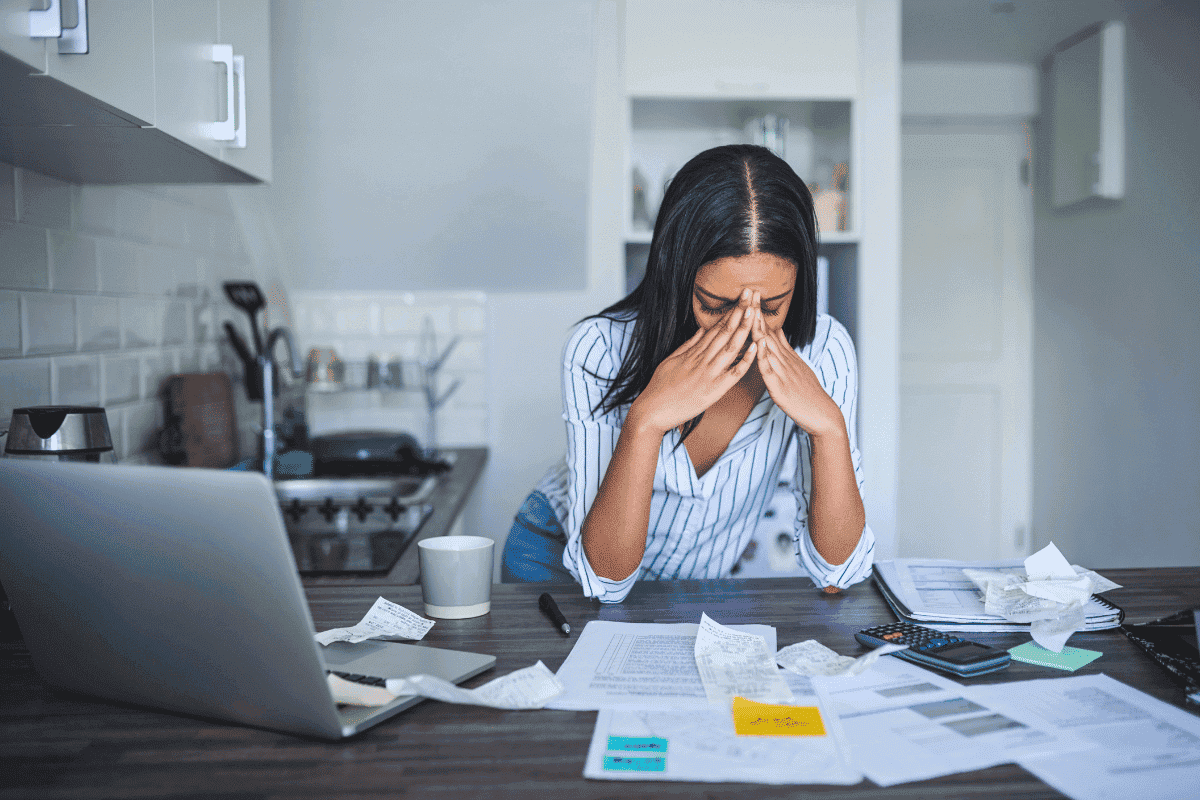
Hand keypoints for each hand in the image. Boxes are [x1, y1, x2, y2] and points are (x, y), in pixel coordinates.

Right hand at [629, 289, 757, 434]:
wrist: (652, 410)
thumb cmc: (660, 387)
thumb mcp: (671, 360)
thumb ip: (688, 345)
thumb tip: (701, 329)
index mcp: (694, 352)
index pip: (716, 328)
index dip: (731, 312)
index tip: (741, 298)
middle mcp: (703, 359)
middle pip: (725, 331)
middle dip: (740, 312)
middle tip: (751, 294)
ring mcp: (709, 373)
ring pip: (731, 347)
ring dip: (744, 328)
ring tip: (755, 311)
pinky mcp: (714, 390)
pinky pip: (734, 373)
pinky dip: (746, 360)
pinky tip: (756, 347)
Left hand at [751, 293, 844, 438]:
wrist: (822, 414)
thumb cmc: (807, 393)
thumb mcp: (796, 367)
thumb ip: (784, 350)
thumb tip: (776, 332)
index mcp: (785, 356)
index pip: (770, 330)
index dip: (760, 312)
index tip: (752, 294)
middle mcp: (784, 360)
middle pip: (767, 333)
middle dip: (756, 313)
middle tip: (749, 292)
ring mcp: (782, 373)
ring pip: (767, 348)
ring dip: (758, 329)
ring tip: (750, 311)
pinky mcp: (780, 388)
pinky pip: (770, 370)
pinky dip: (764, 357)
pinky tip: (759, 345)